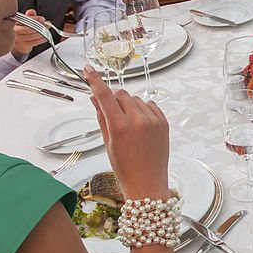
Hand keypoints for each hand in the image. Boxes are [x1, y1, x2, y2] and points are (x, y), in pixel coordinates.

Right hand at [11, 9, 46, 55]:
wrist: (18, 44)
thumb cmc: (21, 31)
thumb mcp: (25, 21)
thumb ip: (29, 16)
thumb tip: (32, 11)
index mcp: (13, 22)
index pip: (24, 20)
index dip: (34, 19)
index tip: (42, 19)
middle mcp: (14, 31)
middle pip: (29, 28)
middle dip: (40, 26)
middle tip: (46, 24)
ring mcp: (17, 39)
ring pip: (33, 35)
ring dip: (42, 32)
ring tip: (46, 30)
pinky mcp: (22, 46)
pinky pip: (35, 42)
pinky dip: (42, 39)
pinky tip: (45, 37)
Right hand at [84, 66, 169, 198]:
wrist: (147, 184)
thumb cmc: (124, 167)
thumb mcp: (108, 142)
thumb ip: (102, 117)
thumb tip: (95, 97)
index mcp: (120, 126)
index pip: (105, 95)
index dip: (95, 80)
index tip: (88, 69)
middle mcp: (138, 120)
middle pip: (122, 94)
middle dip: (114, 98)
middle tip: (111, 112)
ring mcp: (153, 120)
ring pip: (136, 99)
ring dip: (128, 105)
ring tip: (127, 125)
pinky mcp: (164, 122)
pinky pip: (151, 105)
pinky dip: (143, 109)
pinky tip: (139, 124)